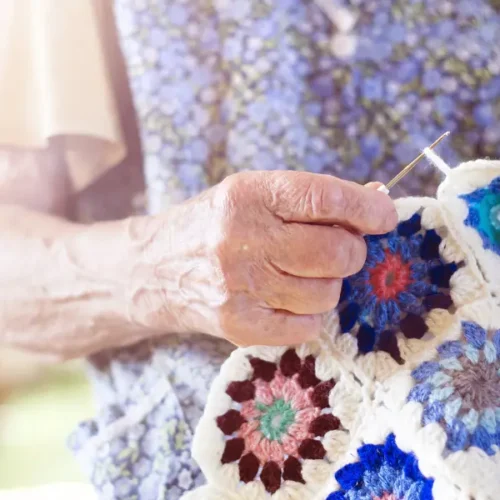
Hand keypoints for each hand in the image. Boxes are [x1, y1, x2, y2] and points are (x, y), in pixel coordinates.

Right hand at [127, 171, 396, 346]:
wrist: (155, 268)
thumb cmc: (214, 225)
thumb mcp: (254, 195)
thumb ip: (311, 199)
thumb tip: (377, 201)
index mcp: (248, 195)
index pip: (325, 198)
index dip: (367, 209)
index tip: (385, 216)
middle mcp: (241, 239)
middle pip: (335, 253)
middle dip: (352, 252)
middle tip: (340, 249)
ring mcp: (238, 286)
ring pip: (326, 293)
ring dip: (328, 284)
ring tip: (302, 274)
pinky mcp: (238, 325)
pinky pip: (307, 326)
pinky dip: (310, 313)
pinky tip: (289, 299)